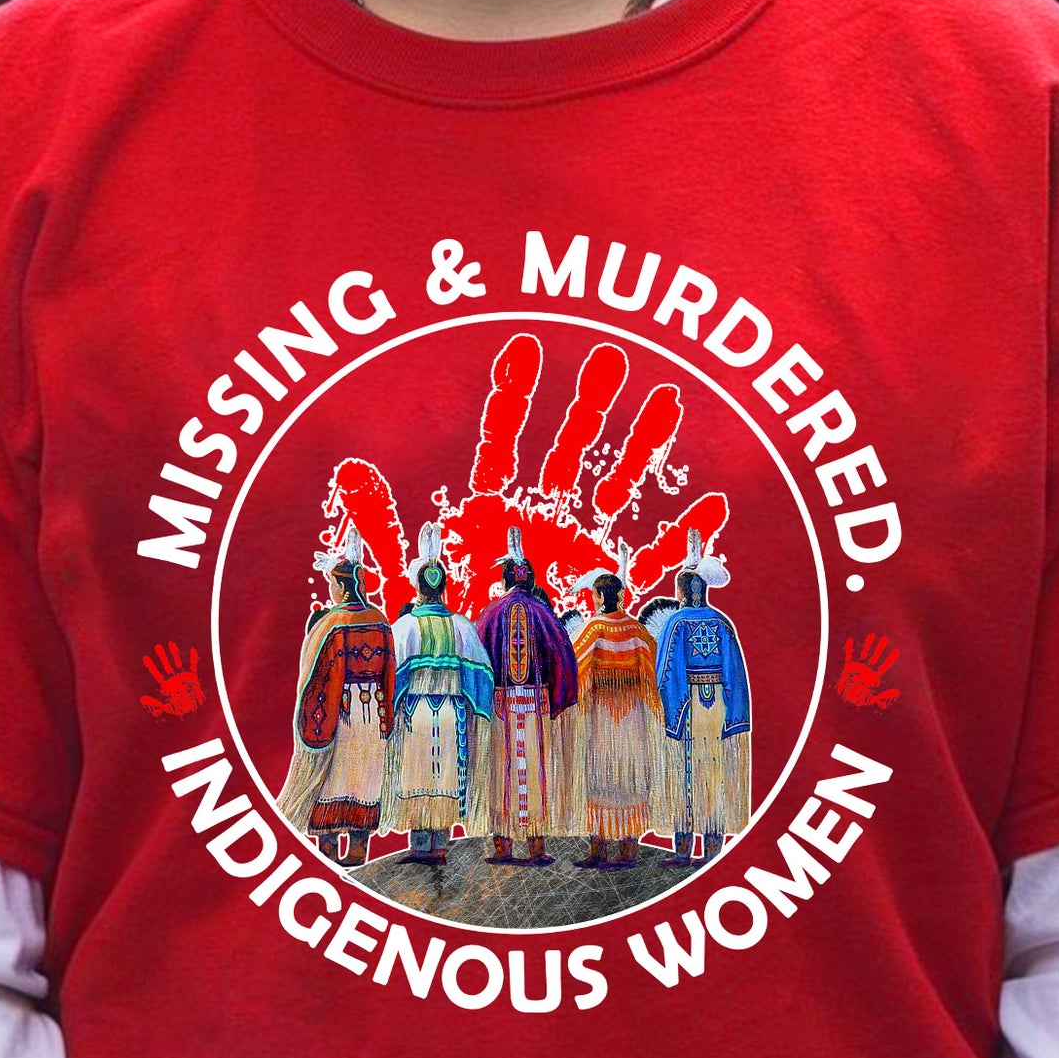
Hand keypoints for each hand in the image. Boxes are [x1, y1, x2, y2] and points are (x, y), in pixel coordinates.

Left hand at [140, 643, 206, 717]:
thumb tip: (141, 699)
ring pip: (177, 662)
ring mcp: (182, 676)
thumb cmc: (177, 708)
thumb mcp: (164, 706)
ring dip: (174, 653)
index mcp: (165, 684)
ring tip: (171, 644)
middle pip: (166, 664)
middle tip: (157, 646)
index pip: (156, 673)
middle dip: (162, 656)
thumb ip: (153, 702)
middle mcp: (173, 678)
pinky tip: (193, 650)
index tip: (145, 657)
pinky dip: (193, 659)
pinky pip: (193, 665)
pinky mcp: (192, 677)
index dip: (151, 666)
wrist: (191, 710)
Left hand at [326, 332, 732, 617]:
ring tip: (669, 398)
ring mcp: (575, 556)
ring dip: (640, 446)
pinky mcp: (606, 598)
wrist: (474, 709)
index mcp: (489, 515)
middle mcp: (538, 525)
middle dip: (590, 404)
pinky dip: (682, 536)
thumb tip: (345, 473)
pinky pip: (651, 562)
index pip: (503, 442)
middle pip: (569, 450)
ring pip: (614, 488)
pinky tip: (712, 505)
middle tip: (614, 354)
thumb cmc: (434, 653)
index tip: (526, 349)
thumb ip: (380, 531)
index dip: (515, 397)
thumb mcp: (400, 589)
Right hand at [833, 633, 900, 708]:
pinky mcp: (849, 667)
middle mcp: (867, 669)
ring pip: (864, 652)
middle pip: (876, 656)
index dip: (890, 658)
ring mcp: (859, 667)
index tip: (896, 650)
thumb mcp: (874, 697)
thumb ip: (885, 695)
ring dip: (868, 644)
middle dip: (880, 648)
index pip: (884, 665)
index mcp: (874, 676)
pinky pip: (849, 656)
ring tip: (872, 635)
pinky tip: (850, 640)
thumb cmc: (860, 699)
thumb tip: (898, 692)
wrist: (847, 700)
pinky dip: (849, 649)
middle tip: (886, 639)